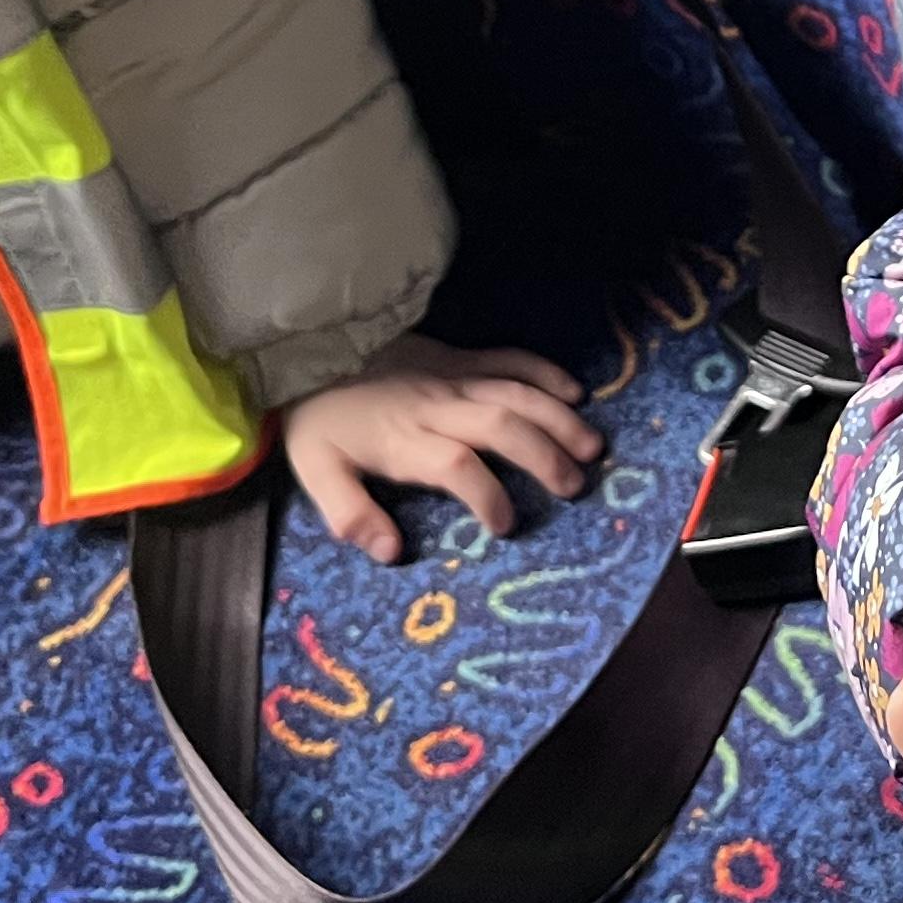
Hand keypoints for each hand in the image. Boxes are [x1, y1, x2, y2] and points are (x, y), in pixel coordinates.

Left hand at [282, 335, 605, 562]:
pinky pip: (509, 358)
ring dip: (556, 417)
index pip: (454, 463)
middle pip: (498, 423)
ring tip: (591, 448)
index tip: (505, 526)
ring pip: (514, 391)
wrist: (311, 350)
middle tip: (575, 487)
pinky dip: (545, 372)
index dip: (485, 495)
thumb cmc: (321, 420)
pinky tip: (576, 393)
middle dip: (542, 455)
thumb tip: (391, 551)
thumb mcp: (316, 472)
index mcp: (403, 438)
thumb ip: (351, 514)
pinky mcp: (459, 356)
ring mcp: (452, 375)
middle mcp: (436, 404)